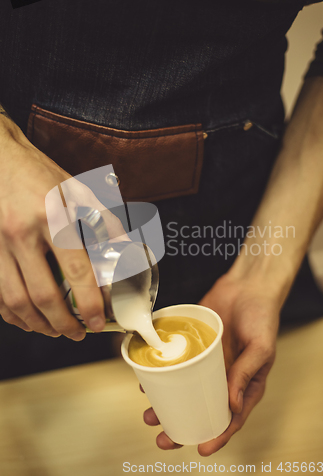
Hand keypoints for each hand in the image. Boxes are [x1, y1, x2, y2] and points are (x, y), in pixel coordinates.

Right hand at [0, 115, 126, 338]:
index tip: (99, 319)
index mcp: (52, 216)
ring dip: (38, 325)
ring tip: (56, 331)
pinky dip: (12, 314)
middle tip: (79, 332)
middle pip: (43, 295)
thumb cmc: (39, 173)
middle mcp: (22, 233)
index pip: (77, 271)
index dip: (90, 302)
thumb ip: (104, 221)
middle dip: (64, 324)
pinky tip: (27, 319)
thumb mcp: (77, 190)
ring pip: (15, 301)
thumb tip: (126, 250)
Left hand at [143, 271, 279, 455]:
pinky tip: (147, 379)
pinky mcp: (192, 344)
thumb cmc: (262, 317)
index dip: (217, 436)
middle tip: (162, 437)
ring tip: (149, 414)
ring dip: (166, 403)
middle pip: (200, 408)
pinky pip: (175, 362)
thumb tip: (233, 406)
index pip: (231, 418)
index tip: (201, 448)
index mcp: (243, 384)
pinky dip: (161, 373)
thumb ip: (246, 374)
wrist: (247, 285)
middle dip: (181, 426)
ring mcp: (205, 361)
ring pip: (183, 389)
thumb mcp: (261, 347)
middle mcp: (222, 376)